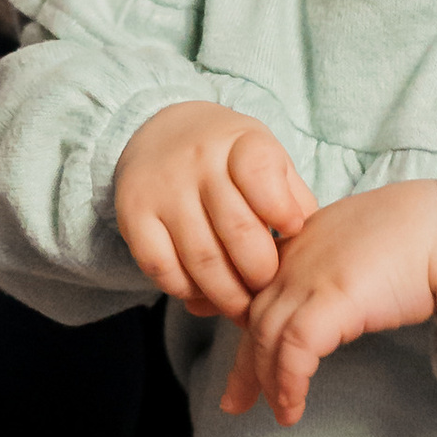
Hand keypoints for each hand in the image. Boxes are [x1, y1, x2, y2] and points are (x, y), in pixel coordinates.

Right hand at [115, 101, 314, 317]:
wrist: (160, 132)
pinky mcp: (133, 214)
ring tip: (241, 304)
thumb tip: (302, 241)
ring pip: (201, 259)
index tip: (291, 230)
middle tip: (267, 287)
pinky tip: (201, 291)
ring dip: (227, 295)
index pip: (261, 175)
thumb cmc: (228, 157)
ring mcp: (163, 188)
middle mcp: (198, 162)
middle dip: (260, 274)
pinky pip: (162, 269)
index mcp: (240, 142)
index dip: (283, 211)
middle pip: (237, 231)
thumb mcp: (266, 157)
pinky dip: (186, 291)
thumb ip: (292, 195)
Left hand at [221, 176, 436, 427]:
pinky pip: (295, 349)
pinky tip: (293, 405)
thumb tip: (324, 312)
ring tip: (281, 413)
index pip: (256, 296)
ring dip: (270, 382)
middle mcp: (291, 258)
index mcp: (294, 245)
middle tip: (235, 403)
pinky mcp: (331, 298)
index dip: (246, 334)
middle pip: (254, 319)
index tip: (244, 367)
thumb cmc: (411, 239)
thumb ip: (329, 274)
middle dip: (244, 367)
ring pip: (268, 338)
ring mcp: (308, 276)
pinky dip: (289, 381)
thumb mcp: (352, 252)